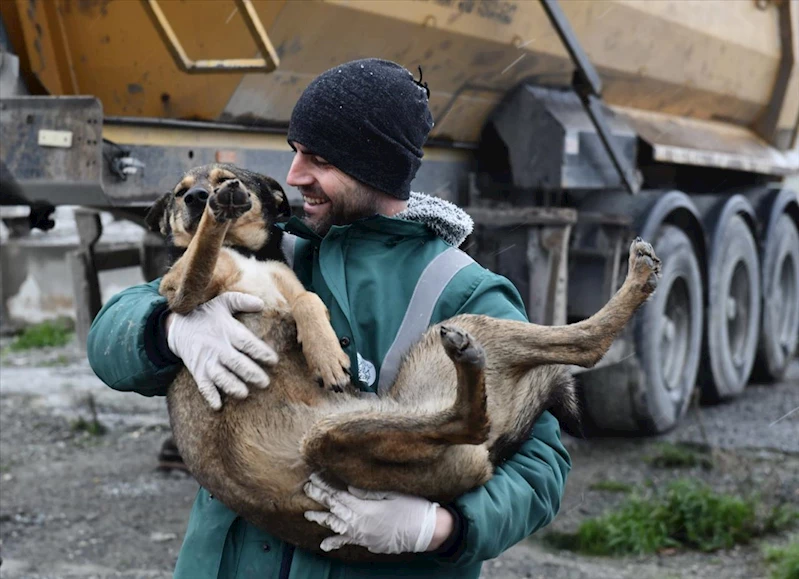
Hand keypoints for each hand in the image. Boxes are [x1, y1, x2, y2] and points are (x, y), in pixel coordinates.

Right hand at [166, 292, 277, 409]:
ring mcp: (206, 361)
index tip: (274, 360)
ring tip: (244, 394)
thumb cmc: (206, 314)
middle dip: (251, 373)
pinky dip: (209, 396)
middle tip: (265, 383)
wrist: (177, 326)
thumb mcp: (223, 302)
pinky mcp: (197, 371)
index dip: (260, 352)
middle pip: (236, 363)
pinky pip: (203, 386)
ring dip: (232, 386)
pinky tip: (218, 406)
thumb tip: (262, 303)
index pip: (247, 342)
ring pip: (220, 377)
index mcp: (228, 331)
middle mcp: (218, 347)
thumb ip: (242, 301)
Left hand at [303, 473, 441, 553]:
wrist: (425, 531)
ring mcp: (361, 535)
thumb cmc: (411, 507)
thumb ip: (367, 491)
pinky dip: (334, 542)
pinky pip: (346, 542)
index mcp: (363, 508)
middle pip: (333, 508)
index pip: (337, 494)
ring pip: (335, 526)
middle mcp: (358, 523)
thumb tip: (348, 487)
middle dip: (319, 497)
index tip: (314, 476)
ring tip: (308, 513)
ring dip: (321, 518)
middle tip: (307, 487)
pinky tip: (324, 544)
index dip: (324, 485)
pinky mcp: (366, 543)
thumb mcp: (391, 493)